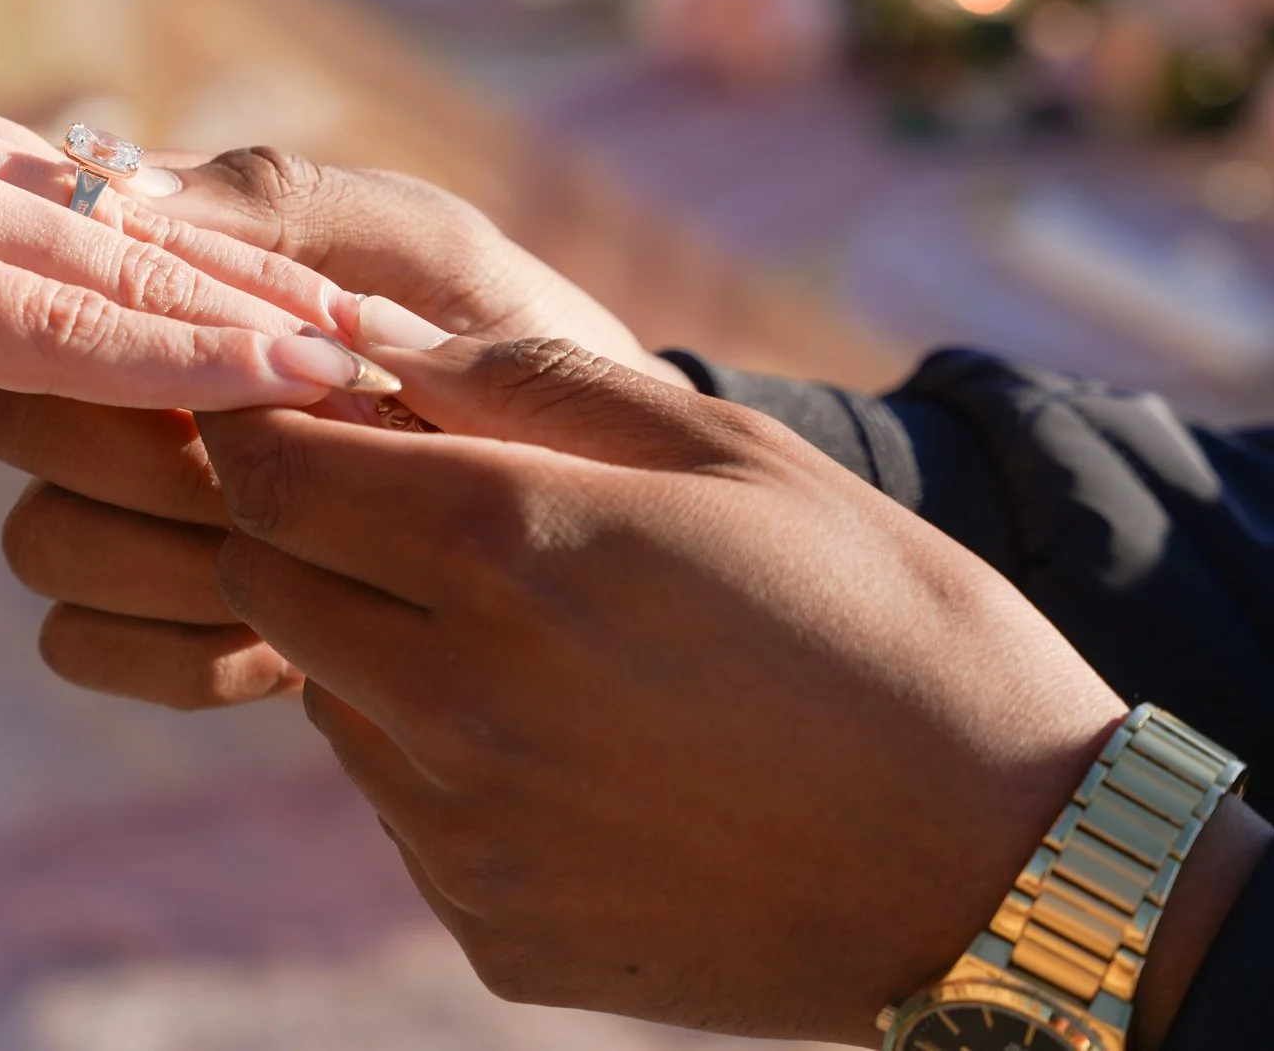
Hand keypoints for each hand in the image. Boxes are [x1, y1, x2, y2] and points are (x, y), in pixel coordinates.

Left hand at [0, 0, 386, 544]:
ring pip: (99, 213)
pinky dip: (139, 213)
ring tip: (342, 302)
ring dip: (223, 262)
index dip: (193, 363)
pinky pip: (47, 171)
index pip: (52, 323)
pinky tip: (196, 236)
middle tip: (395, 353)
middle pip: (115, 266)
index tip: (324, 379)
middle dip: (258, 317)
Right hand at [0, 147, 686, 705]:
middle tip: (302, 484)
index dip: (156, 349)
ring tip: (315, 565)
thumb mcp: (433, 256)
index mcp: (165, 280)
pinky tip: (290, 643)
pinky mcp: (138, 622)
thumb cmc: (507, 344)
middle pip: (24, 423)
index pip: (60, 294)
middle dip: (165, 464)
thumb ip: (293, 215)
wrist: (583, 500)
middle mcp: (113, 389)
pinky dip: (180, 651)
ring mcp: (113, 510)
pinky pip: (82, 644)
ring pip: (41, 541)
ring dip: (174, 563)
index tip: (300, 380)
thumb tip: (130, 189)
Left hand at [194, 338, 1134, 1040]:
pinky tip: (573, 744)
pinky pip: (401, 811)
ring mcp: (463, 834)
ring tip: (529, 627)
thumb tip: (381, 344)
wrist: (1008, 870)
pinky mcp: (489, 929)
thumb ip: (531, 380)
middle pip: (264, 577)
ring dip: (374, 640)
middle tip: (412, 501)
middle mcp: (455, 699)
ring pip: (326, 695)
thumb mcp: (730, 450)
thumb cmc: (886, 620)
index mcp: (510, 548)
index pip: (266, 467)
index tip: (314, 408)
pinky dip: (441, 759)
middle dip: (305, 521)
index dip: (267, 423)